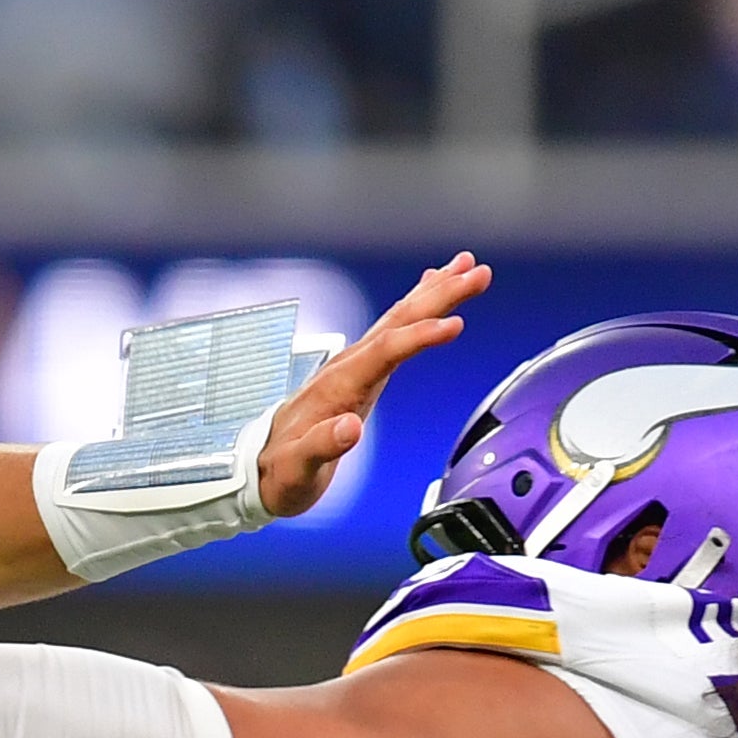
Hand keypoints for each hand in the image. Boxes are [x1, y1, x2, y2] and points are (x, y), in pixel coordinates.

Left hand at [256, 252, 490, 518]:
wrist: (260, 467)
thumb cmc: (281, 471)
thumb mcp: (297, 468)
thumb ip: (321, 447)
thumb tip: (349, 429)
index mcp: (338, 386)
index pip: (385, 352)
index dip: (419, 336)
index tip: (455, 323)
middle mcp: (347, 367)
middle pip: (398, 322)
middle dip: (438, 296)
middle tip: (477, 272)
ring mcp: (354, 366)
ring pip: (399, 319)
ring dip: (434, 292)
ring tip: (466, 267)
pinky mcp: (361, 373)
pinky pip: (394, 330)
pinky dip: (416, 307)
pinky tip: (428, 289)